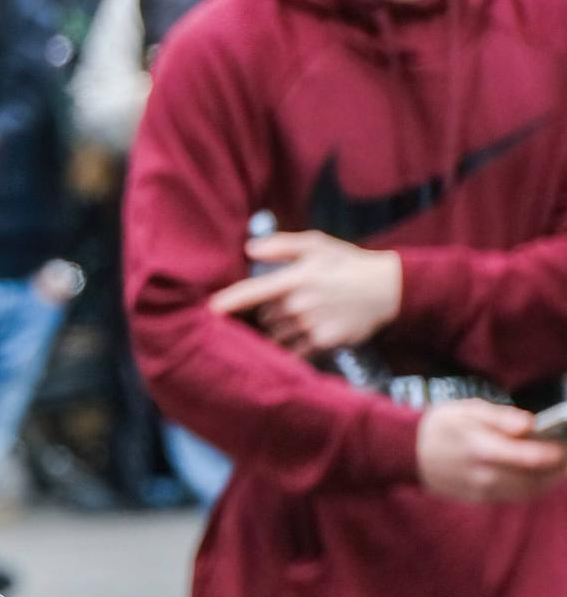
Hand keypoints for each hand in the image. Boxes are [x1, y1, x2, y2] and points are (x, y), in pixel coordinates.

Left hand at [208, 232, 402, 356]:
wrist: (389, 288)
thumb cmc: (347, 264)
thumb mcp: (317, 245)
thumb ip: (282, 245)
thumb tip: (249, 248)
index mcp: (295, 279)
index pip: (253, 292)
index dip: (229, 301)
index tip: (209, 310)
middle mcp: (300, 304)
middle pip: (264, 316)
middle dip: (268, 313)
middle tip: (290, 303)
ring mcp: (311, 325)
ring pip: (276, 335)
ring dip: (279, 330)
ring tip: (302, 317)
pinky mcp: (323, 343)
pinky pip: (293, 351)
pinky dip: (291, 347)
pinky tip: (303, 336)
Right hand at [417, 400, 566, 502]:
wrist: (407, 453)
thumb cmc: (440, 426)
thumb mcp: (467, 409)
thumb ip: (501, 417)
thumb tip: (530, 424)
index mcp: (482, 449)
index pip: (533, 458)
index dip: (558, 453)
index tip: (566, 444)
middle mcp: (483, 475)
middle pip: (536, 479)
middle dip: (559, 468)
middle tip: (566, 455)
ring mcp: (481, 491)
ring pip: (529, 492)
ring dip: (549, 481)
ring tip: (558, 466)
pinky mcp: (479, 499)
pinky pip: (515, 498)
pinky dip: (533, 488)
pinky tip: (538, 475)